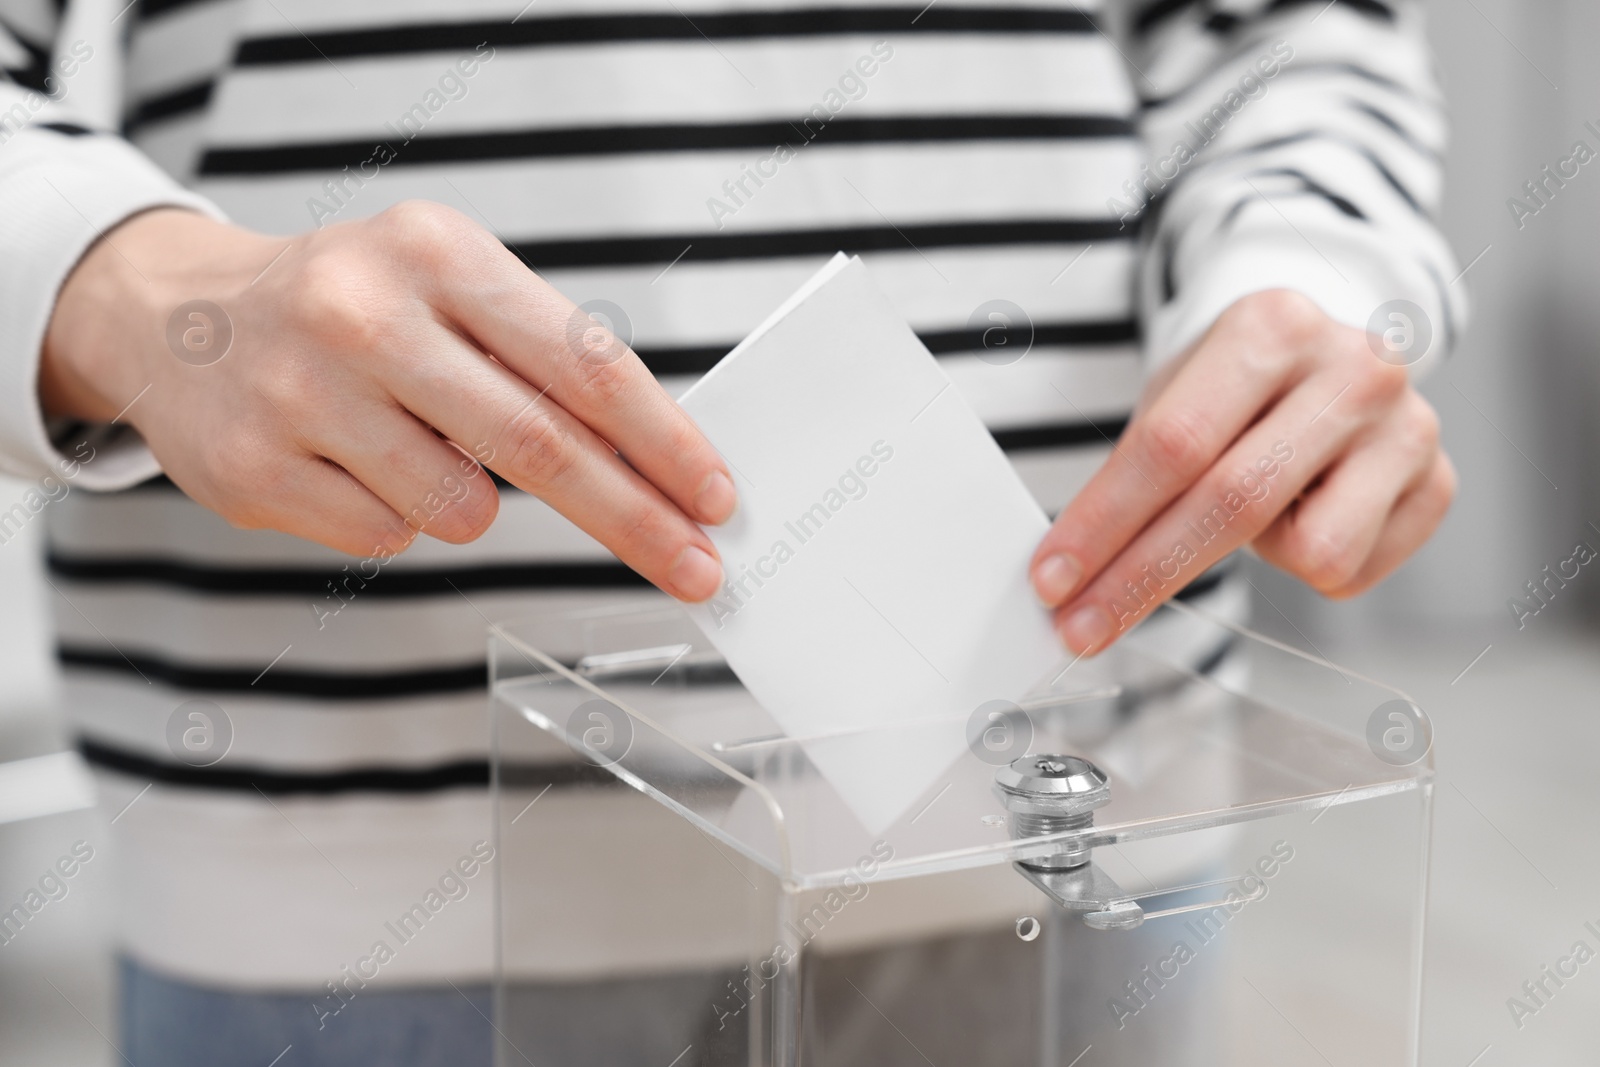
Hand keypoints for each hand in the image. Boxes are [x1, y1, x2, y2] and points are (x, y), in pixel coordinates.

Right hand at [41, 202, 736, 600]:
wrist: (174, 316)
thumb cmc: (349, 305)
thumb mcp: (446, 284)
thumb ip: (540, 358)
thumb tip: (656, 462)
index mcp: (437, 252)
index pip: (582, 362)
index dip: (663, 441)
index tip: (715, 498)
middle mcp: (366, 314)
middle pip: (541, 446)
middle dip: (634, 520)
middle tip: (696, 569)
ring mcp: (302, 393)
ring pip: (462, 508)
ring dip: (474, 504)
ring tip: (419, 445)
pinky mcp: (256, 468)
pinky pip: (386, 536)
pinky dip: (397, 515)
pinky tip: (351, 463)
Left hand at [1030, 290, 1454, 654]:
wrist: (1329, 357)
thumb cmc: (1236, 388)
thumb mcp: (1179, 396)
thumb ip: (1134, 472)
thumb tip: (1069, 574)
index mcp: (1272, 326)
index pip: (1171, 445)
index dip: (1103, 522)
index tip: (1052, 580)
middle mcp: (1354, 368)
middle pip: (1230, 502)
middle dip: (1140, 577)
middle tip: (1082, 627)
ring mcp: (1408, 426)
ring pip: (1310, 551)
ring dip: (1260, 554)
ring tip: (1261, 507)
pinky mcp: (1440, 483)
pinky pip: (1347, 572)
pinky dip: (1308, 562)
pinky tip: (1309, 511)